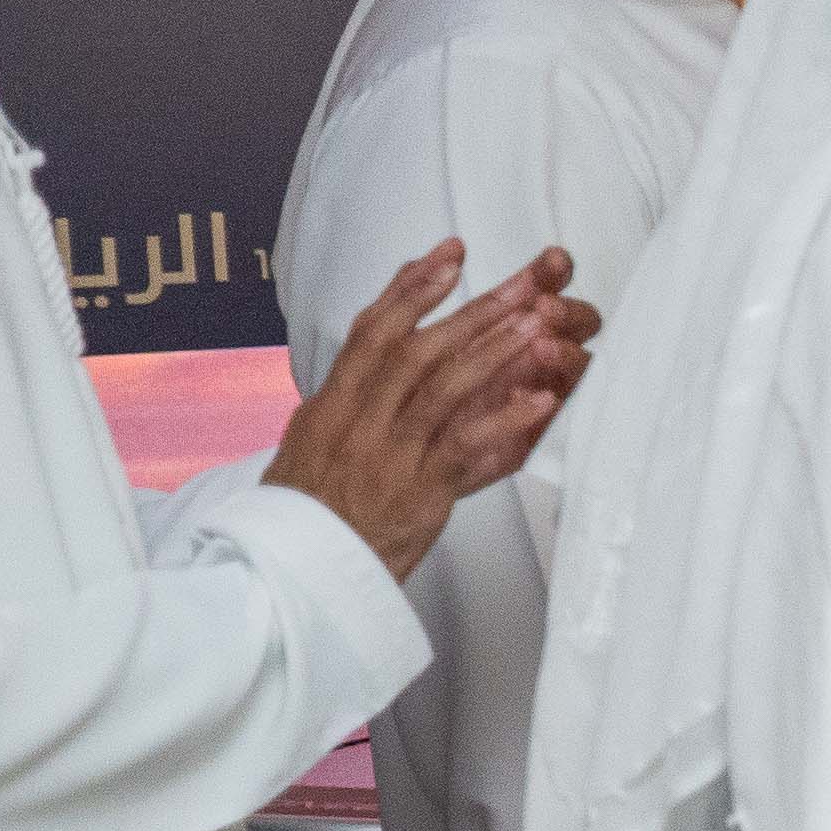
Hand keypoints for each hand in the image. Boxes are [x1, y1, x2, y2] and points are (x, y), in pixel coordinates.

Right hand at [270, 241, 599, 580]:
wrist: (289, 578)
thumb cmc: (309, 515)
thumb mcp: (314, 447)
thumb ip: (353, 403)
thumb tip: (379, 360)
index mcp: (330, 406)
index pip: (373, 331)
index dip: (413, 287)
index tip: (451, 252)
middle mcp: (355, 422)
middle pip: (417, 349)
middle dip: (472, 309)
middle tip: (522, 279)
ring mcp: (386, 456)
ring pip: (443, 389)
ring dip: (495, 352)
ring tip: (539, 323)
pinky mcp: (416, 493)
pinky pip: (464, 448)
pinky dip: (504, 421)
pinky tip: (541, 399)